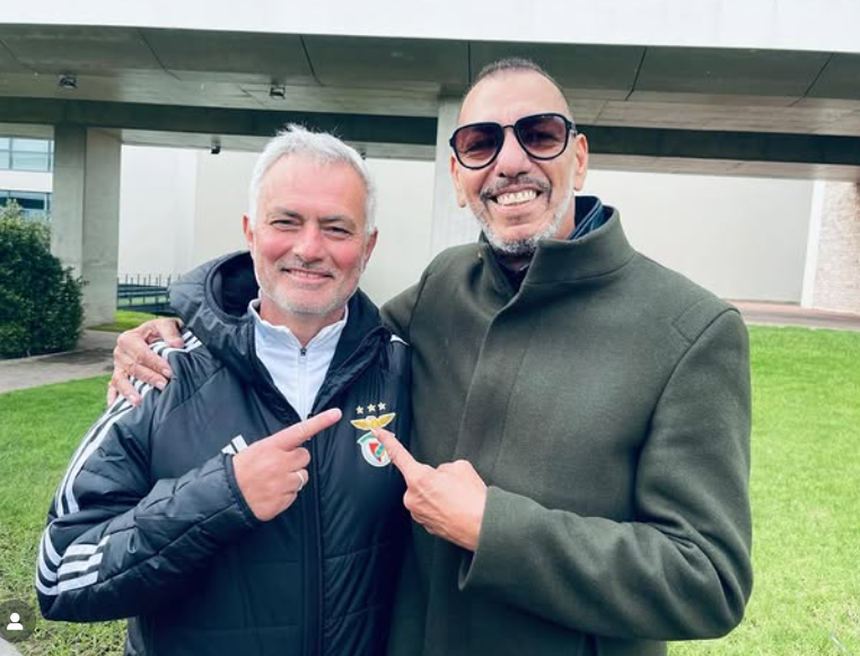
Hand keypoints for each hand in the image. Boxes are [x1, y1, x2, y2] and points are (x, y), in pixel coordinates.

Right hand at [108, 318, 183, 405]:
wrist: (156, 337)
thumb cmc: (161, 332)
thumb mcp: (166, 325)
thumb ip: (170, 332)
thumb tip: (177, 344)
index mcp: (129, 338)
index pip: (142, 353)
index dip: (155, 363)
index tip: (169, 372)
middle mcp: (120, 352)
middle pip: (133, 368)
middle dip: (149, 377)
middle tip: (163, 385)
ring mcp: (117, 366)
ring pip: (119, 380)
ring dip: (129, 391)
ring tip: (139, 401)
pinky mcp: (118, 377)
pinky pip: (112, 388)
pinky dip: (113, 397)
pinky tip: (116, 407)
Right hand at [234, 408, 341, 520]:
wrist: (224, 498)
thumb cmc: (239, 471)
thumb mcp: (254, 451)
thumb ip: (276, 447)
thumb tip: (295, 447)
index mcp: (271, 447)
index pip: (300, 431)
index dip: (320, 422)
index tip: (336, 414)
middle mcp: (279, 463)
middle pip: (305, 457)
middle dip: (296, 461)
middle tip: (279, 466)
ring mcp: (282, 483)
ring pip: (302, 477)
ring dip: (292, 479)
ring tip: (273, 482)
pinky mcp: (282, 501)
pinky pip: (294, 495)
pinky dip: (286, 495)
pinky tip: (271, 494)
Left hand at [372, 428, 486, 551]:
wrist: (484, 527)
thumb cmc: (473, 499)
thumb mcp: (460, 467)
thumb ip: (442, 468)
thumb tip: (439, 476)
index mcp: (418, 479)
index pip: (398, 455)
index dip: (387, 441)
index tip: (377, 432)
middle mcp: (413, 498)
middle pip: (419, 479)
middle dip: (433, 479)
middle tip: (454, 486)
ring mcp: (419, 514)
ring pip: (425, 495)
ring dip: (438, 495)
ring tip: (458, 500)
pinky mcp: (427, 527)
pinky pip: (431, 509)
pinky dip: (442, 507)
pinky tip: (456, 510)